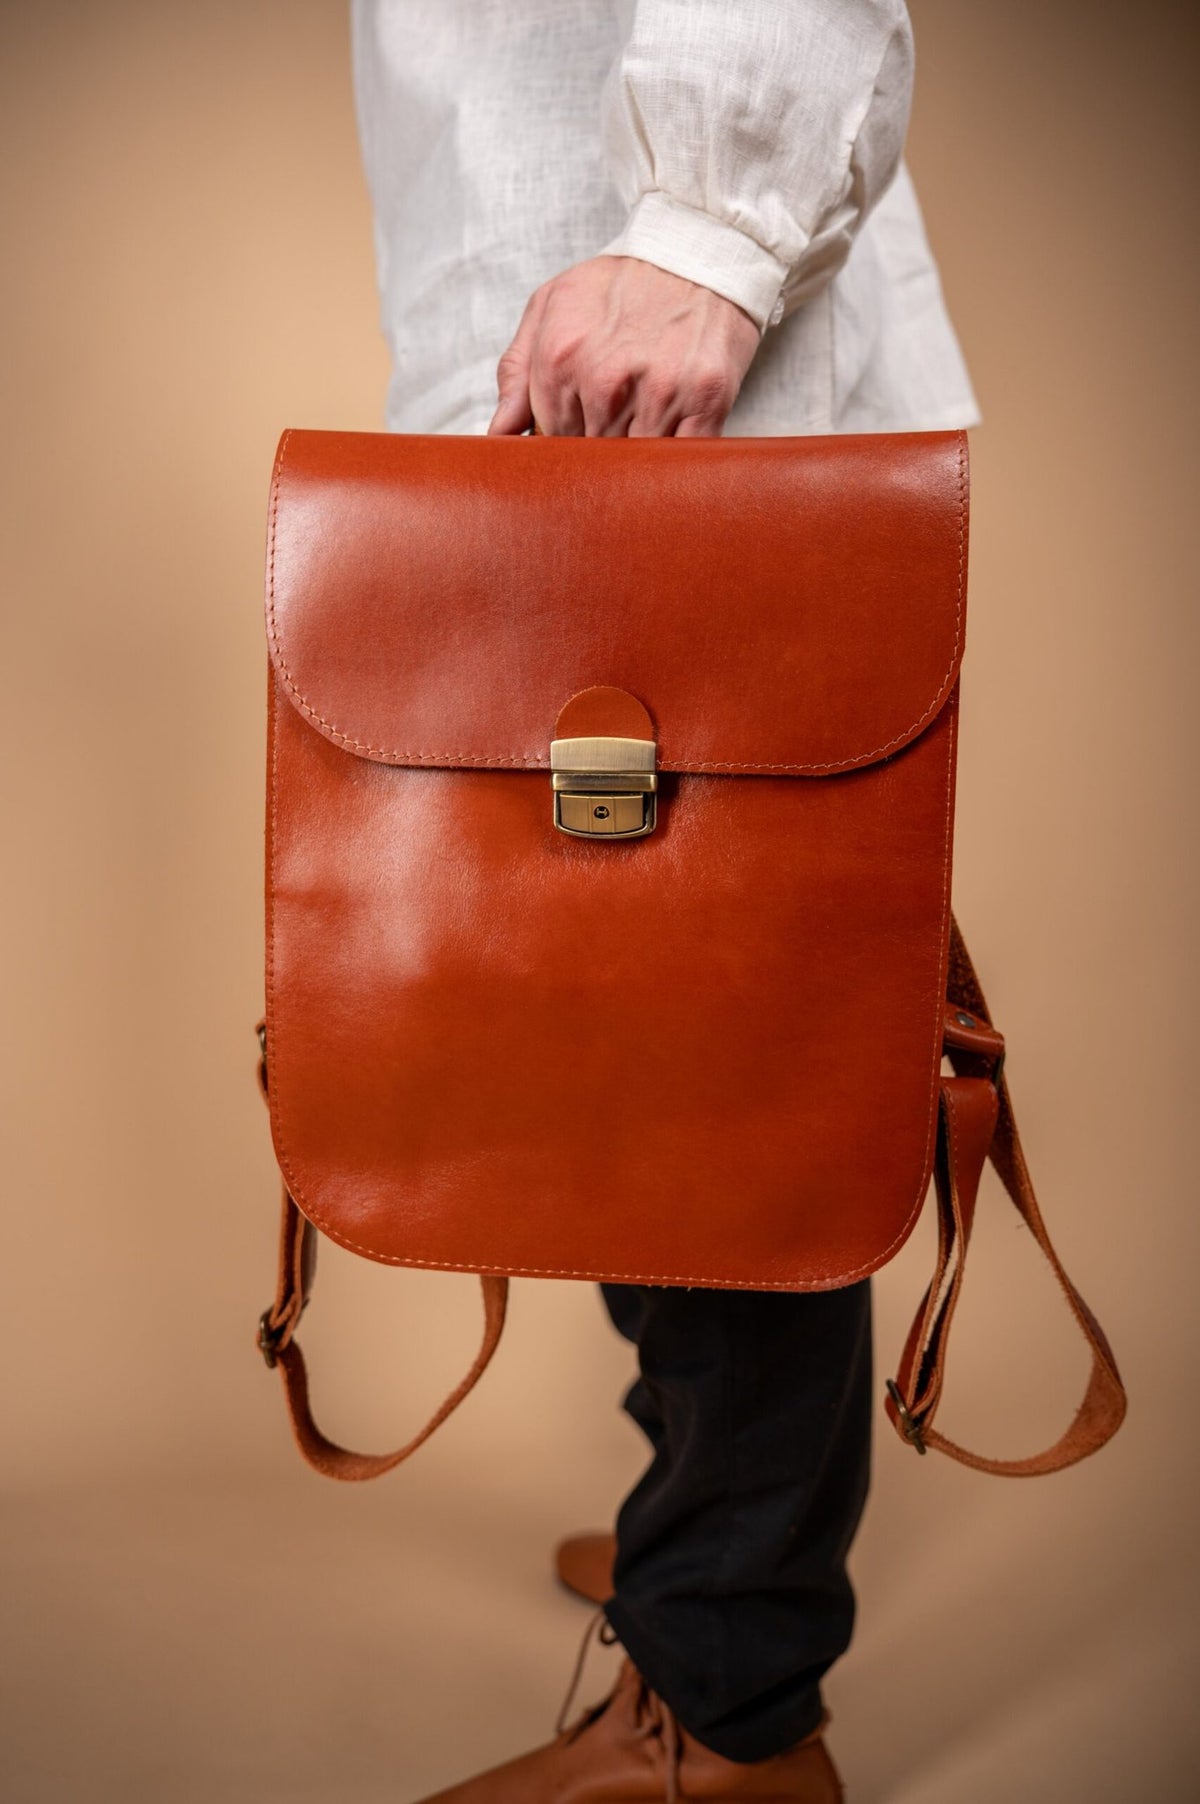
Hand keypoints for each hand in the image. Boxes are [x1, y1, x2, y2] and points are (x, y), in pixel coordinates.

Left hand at [487, 255, 759, 438]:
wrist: (697, 249)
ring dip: (635, 463)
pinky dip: (673, 465)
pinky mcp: (706, 401)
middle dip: (597, 457)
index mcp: (559, 360)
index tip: (577, 435)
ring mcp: (658, 393)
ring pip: (633, 467)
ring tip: (642, 426)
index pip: (549, 443)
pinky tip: (670, 444)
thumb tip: (499, 432)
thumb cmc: (622, 283)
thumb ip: (517, 371)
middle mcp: (605, 380)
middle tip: (612, 428)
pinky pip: (680, 461)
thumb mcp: (552, 306)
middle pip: (590, 460)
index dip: (562, 447)